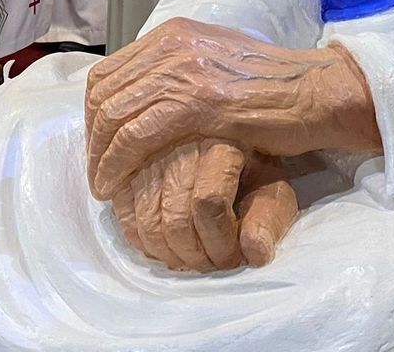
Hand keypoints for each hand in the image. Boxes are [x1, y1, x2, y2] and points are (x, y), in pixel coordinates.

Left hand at [85, 18, 380, 200]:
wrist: (319, 92)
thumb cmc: (276, 87)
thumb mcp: (217, 63)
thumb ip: (180, 70)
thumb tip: (144, 94)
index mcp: (172, 33)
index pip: (109, 72)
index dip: (94, 113)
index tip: (98, 146)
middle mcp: (171, 44)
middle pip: (104, 93)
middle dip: (92, 136)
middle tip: (96, 171)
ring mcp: (184, 71)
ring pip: (114, 116)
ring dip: (99, 156)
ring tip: (102, 187)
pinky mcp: (198, 103)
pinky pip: (136, 136)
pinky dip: (117, 164)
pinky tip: (115, 187)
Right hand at [110, 138, 298, 271]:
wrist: (218, 130)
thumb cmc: (247, 167)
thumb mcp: (270, 186)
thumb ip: (269, 218)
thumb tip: (254, 252)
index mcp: (219, 145)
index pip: (208, 204)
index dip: (221, 242)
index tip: (232, 256)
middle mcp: (178, 147)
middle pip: (175, 220)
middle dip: (195, 256)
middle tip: (210, 263)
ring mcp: (147, 156)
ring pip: (147, 222)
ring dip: (169, 254)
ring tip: (188, 257)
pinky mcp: (125, 168)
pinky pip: (123, 216)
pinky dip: (142, 241)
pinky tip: (163, 244)